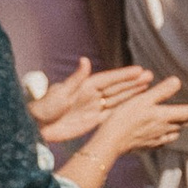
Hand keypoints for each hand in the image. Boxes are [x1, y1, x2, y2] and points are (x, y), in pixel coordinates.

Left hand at [28, 57, 151, 143]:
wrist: (36, 126)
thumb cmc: (44, 107)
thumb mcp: (61, 92)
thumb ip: (76, 78)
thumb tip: (85, 60)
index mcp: (85, 86)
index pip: (109, 79)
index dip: (124, 75)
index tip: (140, 70)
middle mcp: (92, 95)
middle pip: (117, 88)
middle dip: (133, 82)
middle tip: (150, 76)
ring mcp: (93, 108)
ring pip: (117, 100)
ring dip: (131, 94)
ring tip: (147, 88)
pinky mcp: (92, 121)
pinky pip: (111, 114)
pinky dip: (123, 110)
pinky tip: (134, 107)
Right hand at [88, 74, 187, 162]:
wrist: (111, 142)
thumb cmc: (124, 118)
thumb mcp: (142, 99)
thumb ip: (160, 91)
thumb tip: (177, 81)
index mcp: (163, 116)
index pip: (185, 113)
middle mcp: (162, 129)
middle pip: (181, 124)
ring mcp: (155, 139)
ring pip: (172, 133)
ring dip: (179, 129)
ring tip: (183, 127)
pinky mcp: (146, 146)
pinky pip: (161, 141)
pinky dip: (166, 137)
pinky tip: (163, 137)